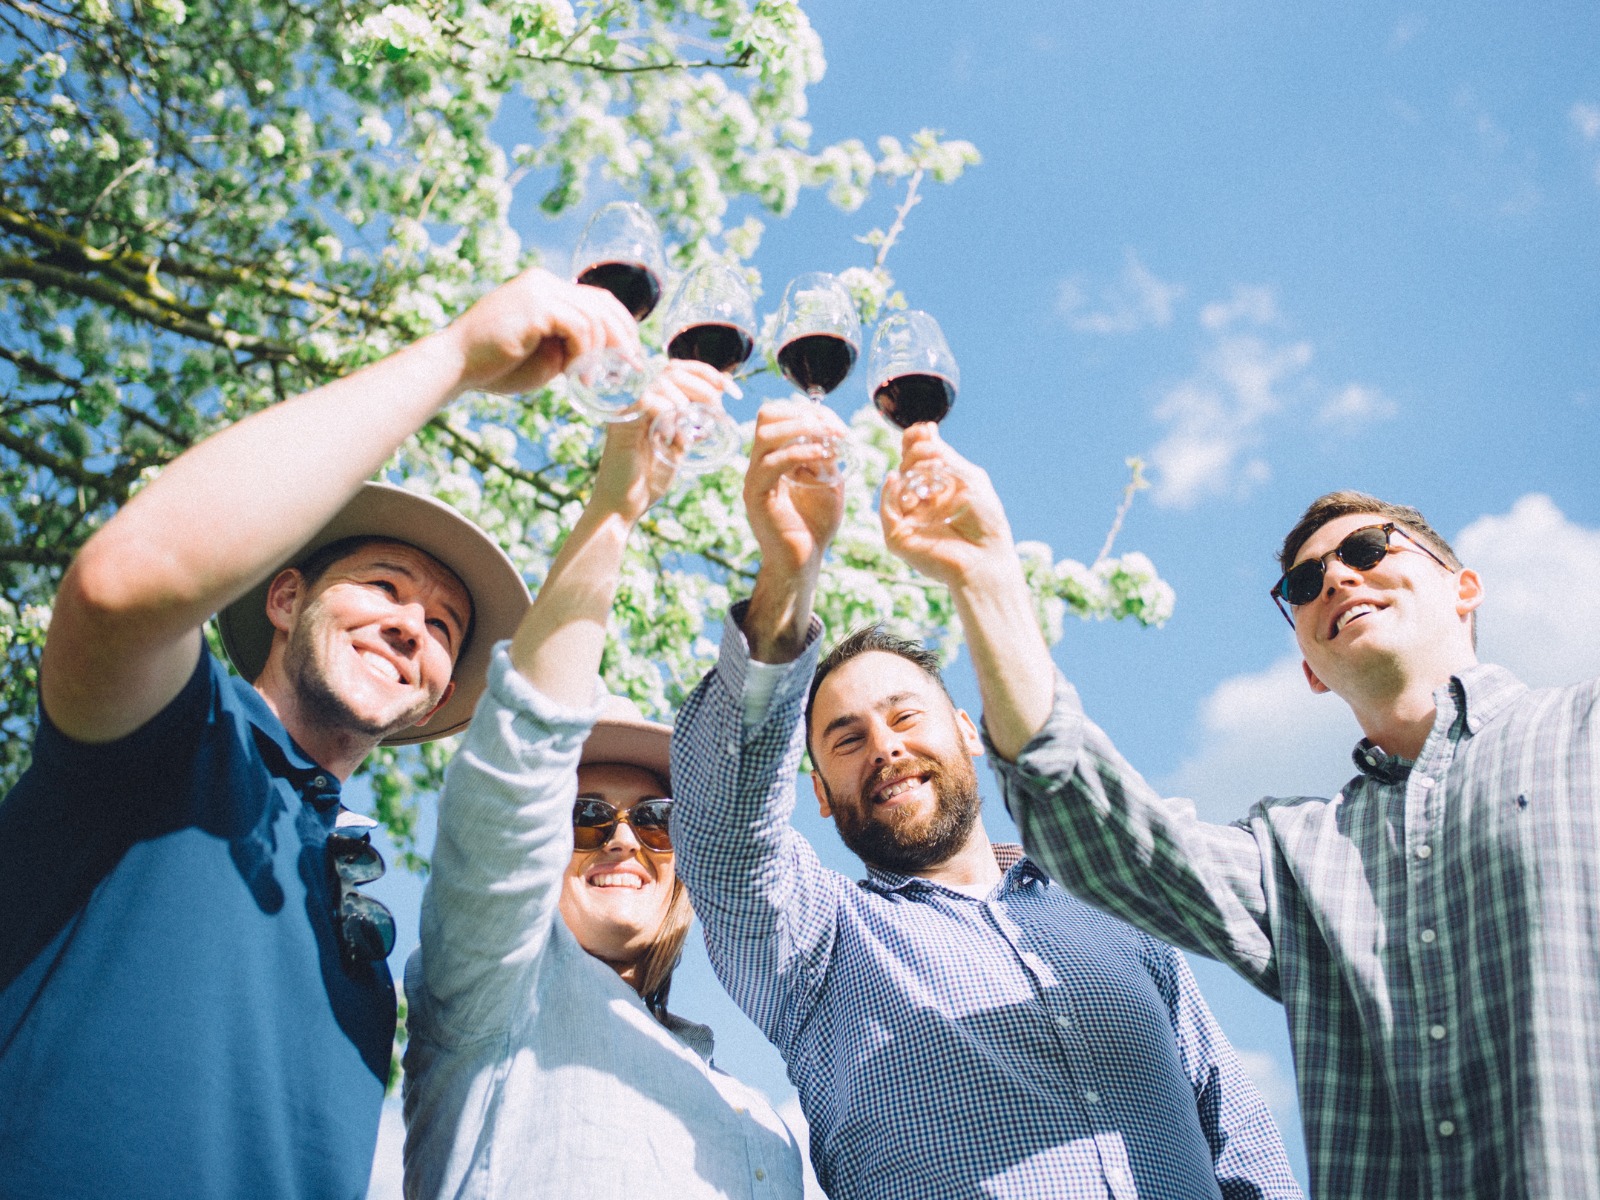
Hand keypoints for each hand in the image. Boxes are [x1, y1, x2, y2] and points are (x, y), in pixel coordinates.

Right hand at [447, 267, 640, 394]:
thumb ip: (572, 346)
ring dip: (598, 354)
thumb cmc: (495, 367)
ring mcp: (540, 290)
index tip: (629, 355)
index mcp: (545, 289)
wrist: (454, 367)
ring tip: (587, 380)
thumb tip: (606, 354)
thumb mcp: (545, 355)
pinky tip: (573, 374)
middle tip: (628, 368)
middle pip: (604, 303)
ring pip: (595, 318)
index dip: (622, 326)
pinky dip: (584, 353)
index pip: (598, 299)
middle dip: (623, 338)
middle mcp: (544, 282)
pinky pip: (580, 327)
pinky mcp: (537, 305)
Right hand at [590, 360, 729, 521]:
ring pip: (662, 382)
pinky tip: (674, 436)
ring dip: (688, 399)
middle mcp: (639, 402)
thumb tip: (714, 411)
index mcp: (653, 404)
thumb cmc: (647, 482)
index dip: (708, 374)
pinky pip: (647, 400)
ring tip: (698, 425)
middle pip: (673, 370)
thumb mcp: (678, 449)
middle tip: (719, 408)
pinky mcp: (621, 423)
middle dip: (704, 383)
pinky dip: (668, 412)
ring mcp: (629, 411)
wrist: (622, 507)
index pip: (679, 371)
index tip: (731, 389)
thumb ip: (691, 429)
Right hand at [743, 400, 847, 579]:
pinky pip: (771, 463)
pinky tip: (822, 457)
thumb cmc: (815, 525)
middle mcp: (759, 463)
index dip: (809, 411)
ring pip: (765, 434)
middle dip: (804, 414)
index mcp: (773, 457)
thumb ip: (827, 457)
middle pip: (767, 415)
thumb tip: (830, 433)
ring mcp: (754, 478)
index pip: (780, 415)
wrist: (803, 562)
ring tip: (829, 439)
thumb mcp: (828, 482)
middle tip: (833, 429)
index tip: (837, 425)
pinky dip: (799, 453)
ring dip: (802, 429)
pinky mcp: (756, 496)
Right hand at [882, 423, 1016, 588]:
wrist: (985, 558)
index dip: (916, 442)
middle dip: (916, 453)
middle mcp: (921, 502)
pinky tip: (896, 478)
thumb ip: (945, 457)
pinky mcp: (898, 537)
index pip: (917, 459)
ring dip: (909, 470)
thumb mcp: (968, 479)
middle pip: (906, 467)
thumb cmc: (984, 521)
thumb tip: (926, 431)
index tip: (925, 430)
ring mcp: (908, 519)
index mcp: (937, 488)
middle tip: (932, 452)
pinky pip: (886, 510)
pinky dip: (888, 492)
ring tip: (928, 469)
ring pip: (896, 485)